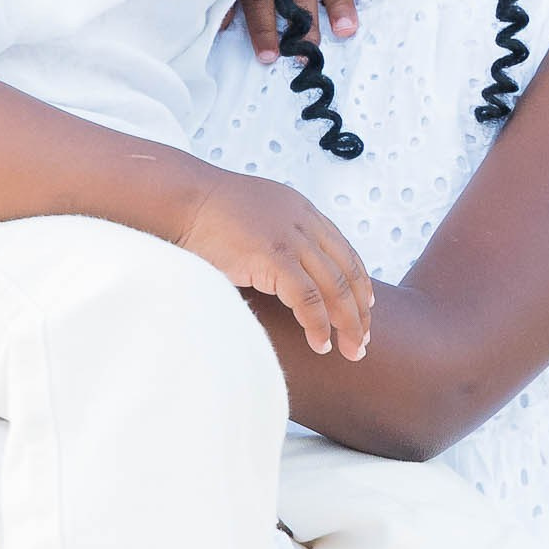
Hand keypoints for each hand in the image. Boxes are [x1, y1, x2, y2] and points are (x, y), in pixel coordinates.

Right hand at [176, 169, 373, 359]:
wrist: (183, 198)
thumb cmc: (206, 214)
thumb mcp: (255, 217)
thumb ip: (275, 237)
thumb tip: (279, 269)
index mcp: (302, 211)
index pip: (344, 251)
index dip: (359, 282)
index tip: (365, 307)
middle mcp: (303, 222)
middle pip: (347, 271)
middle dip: (360, 310)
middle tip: (362, 340)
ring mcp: (290, 238)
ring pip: (334, 287)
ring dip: (346, 323)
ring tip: (350, 350)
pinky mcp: (274, 256)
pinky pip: (307, 298)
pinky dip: (316, 324)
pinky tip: (319, 344)